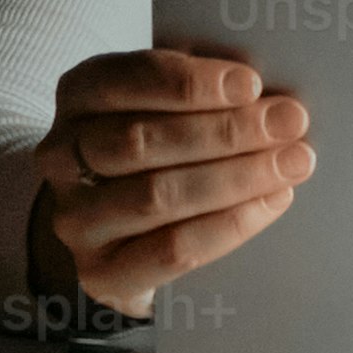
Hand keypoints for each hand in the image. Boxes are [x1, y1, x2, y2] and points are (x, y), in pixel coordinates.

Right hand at [25, 45, 311, 315]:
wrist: (120, 233)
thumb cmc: (155, 152)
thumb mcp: (161, 107)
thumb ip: (198, 92)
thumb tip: (266, 89)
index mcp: (79, 95)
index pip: (127, 80)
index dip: (190, 82)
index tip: (251, 84)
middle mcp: (62, 156)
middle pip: (142, 141)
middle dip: (226, 131)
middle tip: (290, 123)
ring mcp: (76, 219)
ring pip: (156, 196)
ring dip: (234, 178)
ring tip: (290, 165)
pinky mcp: (100, 272)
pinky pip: (169, 250)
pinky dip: (227, 225)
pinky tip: (268, 204)